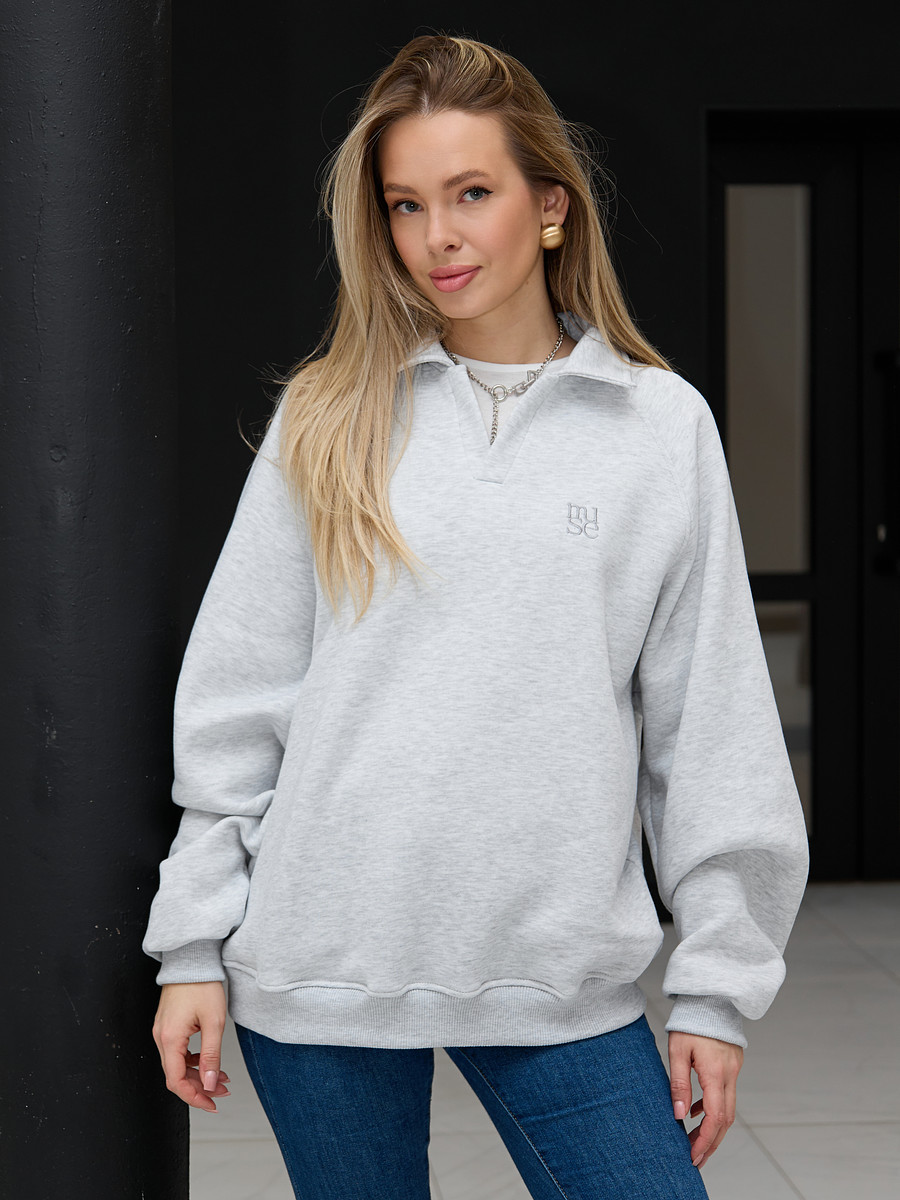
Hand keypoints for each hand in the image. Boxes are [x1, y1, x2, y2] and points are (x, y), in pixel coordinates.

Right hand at [152, 981, 230, 1112]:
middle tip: (223, 1091)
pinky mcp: (168, 1025)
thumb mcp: (214, 1022)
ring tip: (221, 1077)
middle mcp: (161, 1037)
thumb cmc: (202, 984)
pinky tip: (208, 1061)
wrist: (192, 959)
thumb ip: (212, 1056)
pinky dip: (192, 1061)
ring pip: (177, 1065)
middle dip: (200, 1087)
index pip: (176, 1081)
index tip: (212, 1104)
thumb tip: (211, 1084)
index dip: (194, 1097)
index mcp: (170, 1038)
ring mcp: (163, 1031)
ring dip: (198, 1075)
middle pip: (176, 1075)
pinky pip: (177, 1052)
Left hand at [667, 1031, 742, 1167]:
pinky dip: (712, 1108)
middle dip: (711, 1142)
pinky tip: (696, 1111)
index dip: (704, 1140)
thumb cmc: (691, 1019)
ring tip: (695, 1141)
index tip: (692, 1156)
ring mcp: (733, 1070)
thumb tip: (679, 1115)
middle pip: (725, 1119)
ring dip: (713, 1128)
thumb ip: (678, 1083)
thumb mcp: (677, 1050)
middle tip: (696, 1159)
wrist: (710, 996)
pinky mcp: (731, 1064)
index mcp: (715, 1073)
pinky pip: (725, 1094)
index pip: (714, 1117)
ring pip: (728, 1109)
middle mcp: (729, 1075)